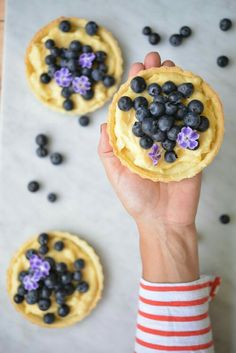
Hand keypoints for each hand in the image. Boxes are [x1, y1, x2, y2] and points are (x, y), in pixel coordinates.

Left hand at [98, 52, 200, 281]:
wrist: (163, 220)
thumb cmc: (136, 199)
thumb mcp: (115, 172)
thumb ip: (108, 149)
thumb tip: (103, 124)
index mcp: (136, 140)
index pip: (135, 109)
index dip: (135, 88)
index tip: (136, 69)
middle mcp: (155, 137)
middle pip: (155, 103)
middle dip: (155, 80)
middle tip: (155, 59)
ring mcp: (174, 141)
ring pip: (174, 108)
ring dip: (174, 87)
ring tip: (172, 66)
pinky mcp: (191, 149)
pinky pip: (193, 126)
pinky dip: (193, 108)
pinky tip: (191, 91)